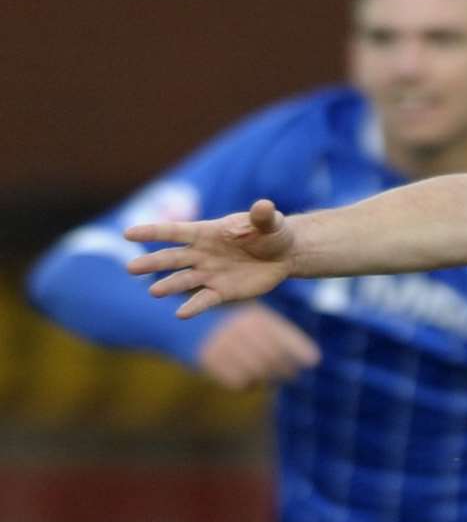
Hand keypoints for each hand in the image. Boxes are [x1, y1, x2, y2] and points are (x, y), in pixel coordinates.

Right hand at [126, 198, 296, 317]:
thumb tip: (263, 206)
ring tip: (153, 292)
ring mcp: (210, 273)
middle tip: (131, 268)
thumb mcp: (270, 222)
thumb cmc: (271, 233)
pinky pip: (204, 300)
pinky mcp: (221, 291)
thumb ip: (262, 216)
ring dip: (169, 286)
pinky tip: (181, 314)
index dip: (153, 232)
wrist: (284, 255)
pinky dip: (193, 307)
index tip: (128, 233)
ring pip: (183, 280)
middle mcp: (202, 254)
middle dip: (152, 263)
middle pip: (172, 258)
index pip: (175, 231)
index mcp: (207, 232)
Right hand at [196, 304, 320, 389]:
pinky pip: (238, 381)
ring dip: (268, 379)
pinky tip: (251, 382)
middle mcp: (241, 330)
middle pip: (272, 357)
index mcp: (256, 318)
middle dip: (286, 369)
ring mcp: (224, 345)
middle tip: (294, 376)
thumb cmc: (236, 327)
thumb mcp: (257, 322)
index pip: (283, 335)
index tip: (314, 361)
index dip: (300, 349)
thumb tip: (312, 360)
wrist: (190, 325)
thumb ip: (280, 338)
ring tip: (273, 380)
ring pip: (256, 372)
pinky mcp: (209, 361)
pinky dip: (248, 384)